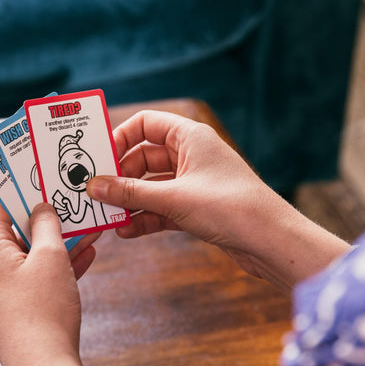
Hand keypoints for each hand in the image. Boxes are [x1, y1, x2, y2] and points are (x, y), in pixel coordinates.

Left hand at [0, 200, 99, 365]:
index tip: (35, 173)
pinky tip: (84, 256)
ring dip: (56, 242)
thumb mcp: (51, 257)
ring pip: (27, 255)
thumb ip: (46, 225)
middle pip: (13, 230)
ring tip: (86, 227)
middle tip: (68, 201)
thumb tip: (41, 209)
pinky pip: (32, 278)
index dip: (17, 186)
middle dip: (45, 217)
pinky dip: (54, 267)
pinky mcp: (11, 309)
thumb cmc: (43, 313)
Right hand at [87, 110, 349, 290]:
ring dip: (130, 201)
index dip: (121, 138)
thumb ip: (130, 192)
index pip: (146, 124)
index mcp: (191, 137)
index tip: (101, 160)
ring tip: (107, 217)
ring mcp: (195, 182)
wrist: (270, 241)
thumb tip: (94, 186)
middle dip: (120, 177)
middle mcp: (192, 155)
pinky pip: (162, 207)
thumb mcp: (173, 198)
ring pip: (151, 186)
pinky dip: (145, 217)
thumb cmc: (230, 207)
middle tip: (96, 194)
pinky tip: (127, 231)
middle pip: (144, 157)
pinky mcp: (197, 208)